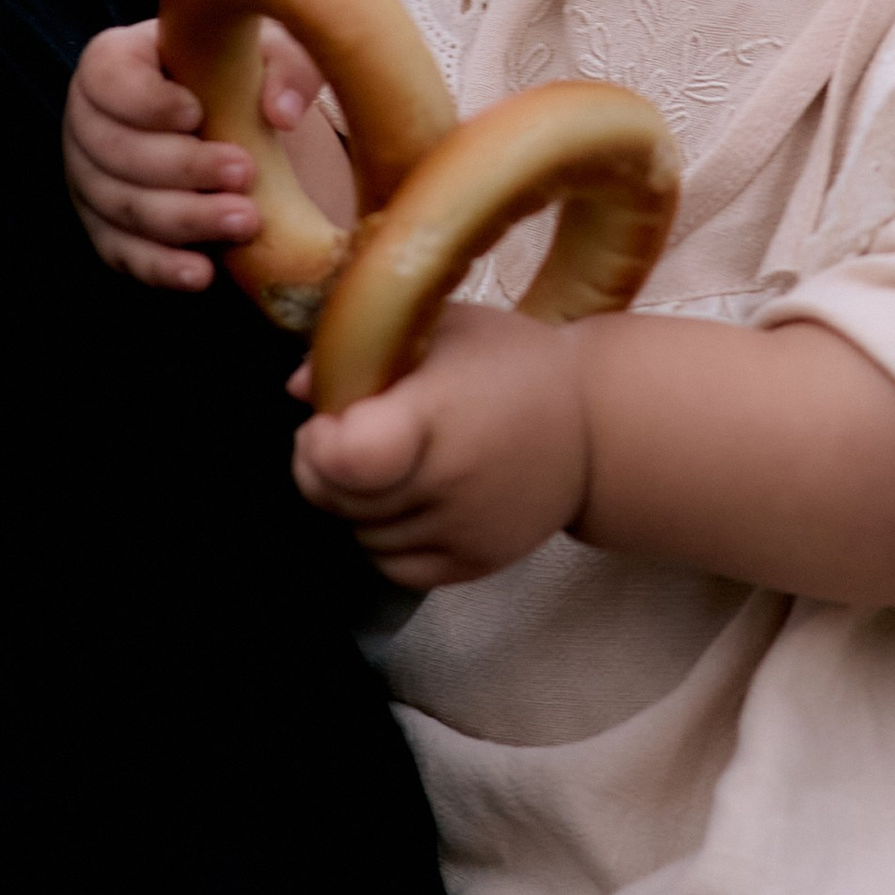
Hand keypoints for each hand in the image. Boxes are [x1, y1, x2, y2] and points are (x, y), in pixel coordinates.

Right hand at [64, 14, 327, 292]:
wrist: (232, 125)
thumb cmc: (239, 75)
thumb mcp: (267, 52)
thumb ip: (285, 66)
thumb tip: (283, 111)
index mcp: (113, 63)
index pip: (107, 77)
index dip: (145, 101)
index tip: (197, 113)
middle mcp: (88, 122)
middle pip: (115, 150)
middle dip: (181, 167)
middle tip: (244, 173)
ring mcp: (89, 181)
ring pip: (121, 206)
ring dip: (184, 218)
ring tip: (246, 221)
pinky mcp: (105, 229)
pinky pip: (122, 254)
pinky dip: (160, 267)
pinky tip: (203, 273)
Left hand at [291, 300, 593, 586]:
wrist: (597, 424)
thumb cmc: (511, 363)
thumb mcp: (444, 327)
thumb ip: (365, 348)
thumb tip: (298, 388)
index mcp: (437, 416)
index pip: (348, 458)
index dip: (319, 442)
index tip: (330, 418)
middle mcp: (449, 482)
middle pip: (340, 499)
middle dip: (320, 468)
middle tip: (343, 436)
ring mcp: (463, 531)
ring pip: (360, 535)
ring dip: (353, 504)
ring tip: (386, 464)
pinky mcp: (474, 564)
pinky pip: (394, 567)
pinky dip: (383, 539)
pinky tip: (406, 500)